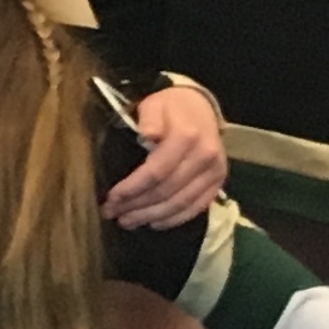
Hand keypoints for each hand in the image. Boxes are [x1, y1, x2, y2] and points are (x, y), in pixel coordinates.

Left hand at [106, 85, 227, 229]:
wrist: (200, 108)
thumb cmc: (170, 107)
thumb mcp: (154, 105)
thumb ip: (149, 119)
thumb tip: (146, 136)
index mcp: (187, 137)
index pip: (156, 171)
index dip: (132, 188)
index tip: (111, 197)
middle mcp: (205, 157)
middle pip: (167, 191)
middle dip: (137, 205)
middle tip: (112, 213)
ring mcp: (214, 172)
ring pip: (181, 203)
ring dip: (152, 216)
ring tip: (127, 221)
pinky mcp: (218, 183)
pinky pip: (196, 207)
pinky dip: (174, 219)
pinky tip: (154, 223)